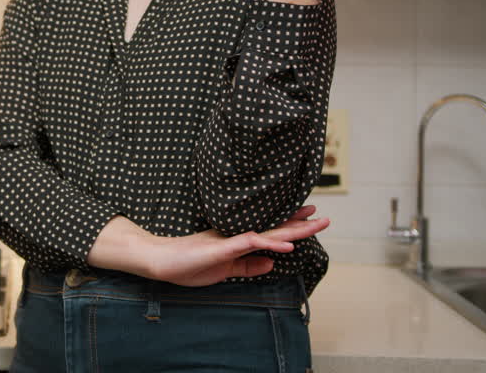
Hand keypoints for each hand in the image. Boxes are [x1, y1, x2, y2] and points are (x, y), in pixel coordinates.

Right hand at [87, 206, 329, 287]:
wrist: (162, 261)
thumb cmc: (188, 265)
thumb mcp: (225, 270)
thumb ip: (248, 266)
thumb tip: (273, 262)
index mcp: (237, 241)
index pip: (269, 233)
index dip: (290, 227)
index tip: (309, 218)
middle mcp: (237, 236)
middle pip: (274, 230)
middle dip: (299, 224)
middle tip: (323, 215)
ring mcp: (230, 240)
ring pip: (267, 233)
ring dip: (292, 229)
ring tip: (314, 222)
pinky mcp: (222, 247)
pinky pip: (250, 244)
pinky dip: (269, 244)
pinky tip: (286, 245)